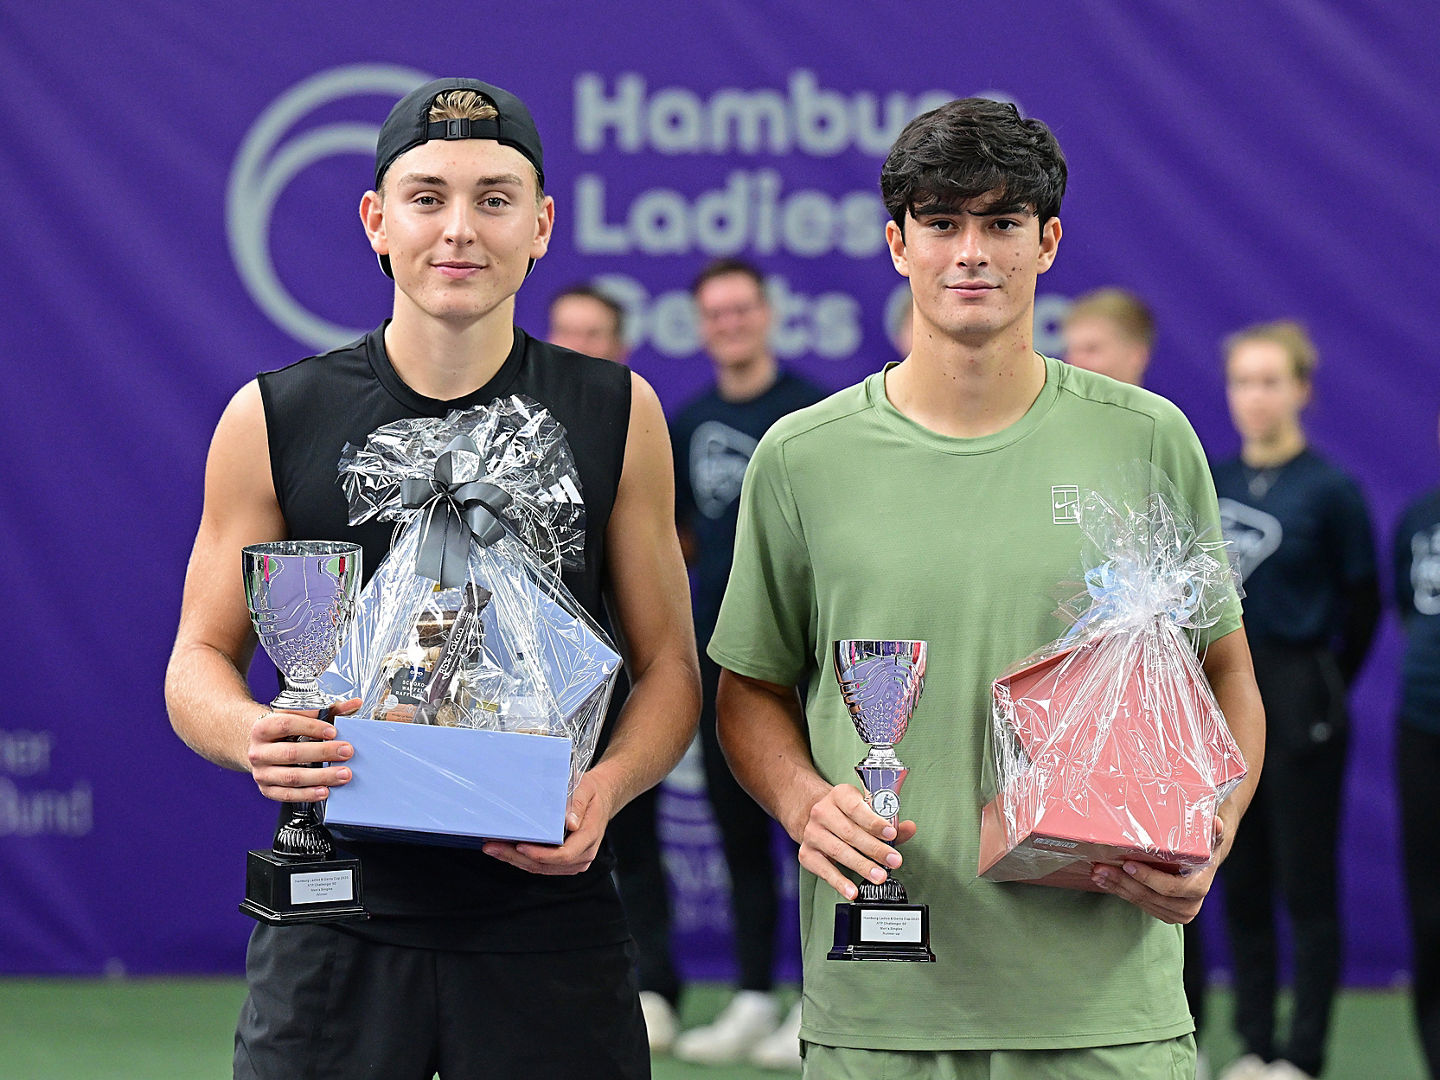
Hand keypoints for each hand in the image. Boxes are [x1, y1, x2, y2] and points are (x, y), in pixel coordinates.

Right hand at [246, 698, 360, 802]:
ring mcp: (261, 772)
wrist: (257, 746)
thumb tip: (354, 704)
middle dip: (322, 753)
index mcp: (263, 727)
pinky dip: (308, 794)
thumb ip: (328, 710)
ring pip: (291, 777)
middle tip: (346, 752)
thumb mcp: (299, 716)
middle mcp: (259, 751)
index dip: (311, 727)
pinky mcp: (266, 789)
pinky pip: (288, 795)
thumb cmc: (282, 730)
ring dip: (321, 777)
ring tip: (343, 774)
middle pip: (291, 753)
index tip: (333, 731)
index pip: (286, 725)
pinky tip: (325, 791)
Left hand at [482, 770, 616, 875]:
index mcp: (589, 837)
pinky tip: (506, 850)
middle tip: (493, 847)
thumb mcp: (586, 789)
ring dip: (515, 860)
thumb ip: (577, 804)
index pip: (564, 854)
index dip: (540, 854)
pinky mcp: (565, 862)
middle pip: (547, 865)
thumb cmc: (592, 793)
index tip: (520, 846)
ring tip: (493, 848)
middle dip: (517, 857)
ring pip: (541, 868)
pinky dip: (522, 859)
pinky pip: (542, 865)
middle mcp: (583, 854)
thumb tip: (570, 822)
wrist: (602, 798)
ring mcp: (574, 861)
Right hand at [799, 783, 915, 899]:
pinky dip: (839, 882)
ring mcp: (812, 833)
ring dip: (861, 866)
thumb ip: (889, 820)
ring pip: (839, 851)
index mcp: (840, 795)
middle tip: (893, 861)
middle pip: (850, 832)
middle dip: (875, 849)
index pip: (856, 808)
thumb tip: (909, 828)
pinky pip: (824, 870)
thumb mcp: (867, 809)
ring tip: (879, 876)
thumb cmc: (847, 814)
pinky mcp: (807, 853)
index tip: (891, 833)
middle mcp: (822, 812)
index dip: (874, 822)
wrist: (816, 817)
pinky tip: (852, 890)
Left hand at [1090, 816, 1228, 923]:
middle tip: (1101, 868)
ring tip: (1098, 873)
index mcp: (1199, 887)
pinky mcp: (1163, 913)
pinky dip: (1121, 892)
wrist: (1204, 865)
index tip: (1127, 864)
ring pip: (1141, 901)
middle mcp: (1189, 905)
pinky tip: (1105, 882)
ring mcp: (1176, 913)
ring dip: (1117, 888)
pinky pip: (1139, 904)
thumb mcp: (1208, 839)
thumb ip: (1213, 832)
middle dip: (1123, 882)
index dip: (1148, 878)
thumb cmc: (1202, 849)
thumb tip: (1217, 823)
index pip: (1172, 887)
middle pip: (1150, 896)